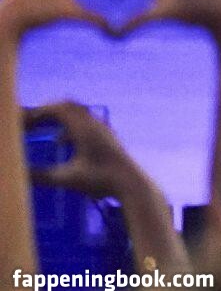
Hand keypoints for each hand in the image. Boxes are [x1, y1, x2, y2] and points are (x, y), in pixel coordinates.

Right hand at [24, 102, 144, 199]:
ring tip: (41, 130)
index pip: (60, 108)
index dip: (41, 112)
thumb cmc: (100, 179)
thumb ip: (42, 175)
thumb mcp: (67, 179)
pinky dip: (69, 127)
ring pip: (78, 114)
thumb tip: (21, 173)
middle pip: (69, 107)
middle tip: (31, 123)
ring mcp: (103, 129)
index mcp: (84, 128)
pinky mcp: (106, 137)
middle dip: (48, 112)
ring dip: (59, 119)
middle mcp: (94, 124)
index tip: (25, 122)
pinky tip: (62, 143)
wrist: (130, 183)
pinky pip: (84, 123)